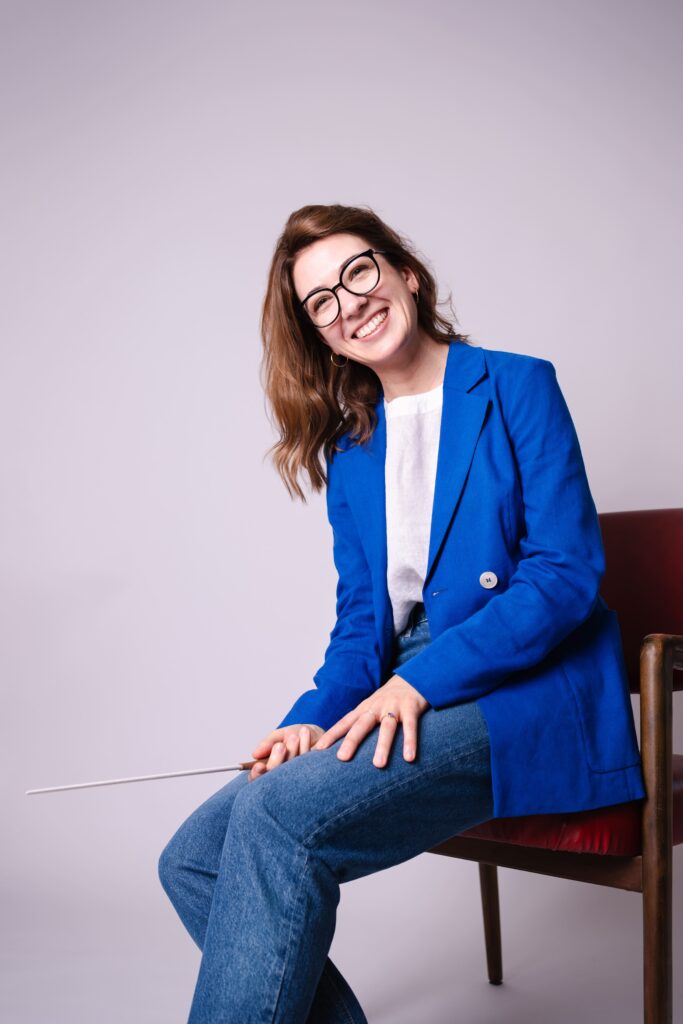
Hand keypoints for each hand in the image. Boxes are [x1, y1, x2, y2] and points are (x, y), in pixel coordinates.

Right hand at [248, 723, 324, 781]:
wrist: (314, 732)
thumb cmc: (293, 735)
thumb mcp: (278, 736)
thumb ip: (267, 743)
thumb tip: (255, 754)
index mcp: (268, 767)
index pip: (257, 777)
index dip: (257, 774)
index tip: (259, 766)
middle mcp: (281, 774)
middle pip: (274, 776)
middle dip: (276, 761)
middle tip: (280, 746)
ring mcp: (296, 775)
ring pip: (290, 769)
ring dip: (292, 750)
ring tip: (294, 736)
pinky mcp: (310, 771)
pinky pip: (305, 761)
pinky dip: (305, 744)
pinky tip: (304, 732)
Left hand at [312, 676, 429, 767]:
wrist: (412, 679)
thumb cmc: (388, 701)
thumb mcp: (371, 709)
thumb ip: (359, 726)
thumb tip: (340, 750)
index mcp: (364, 709)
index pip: (344, 723)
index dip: (331, 735)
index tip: (316, 750)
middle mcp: (376, 707)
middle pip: (361, 725)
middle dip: (351, 741)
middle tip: (342, 758)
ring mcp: (393, 706)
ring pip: (387, 727)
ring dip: (382, 746)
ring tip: (378, 765)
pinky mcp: (411, 707)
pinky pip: (410, 726)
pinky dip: (410, 741)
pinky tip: (409, 758)